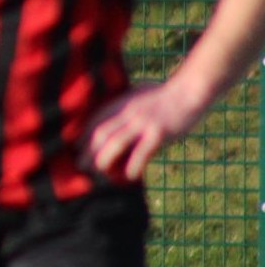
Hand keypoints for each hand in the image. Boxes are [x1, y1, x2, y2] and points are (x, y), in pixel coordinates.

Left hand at [84, 84, 202, 182]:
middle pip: (101, 134)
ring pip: (116, 143)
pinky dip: (133, 165)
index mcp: (122, 103)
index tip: (76, 148)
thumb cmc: (167, 94)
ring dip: (104, 159)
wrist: (190, 90)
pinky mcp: (159, 132)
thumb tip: (118, 120)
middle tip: (80, 166)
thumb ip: (127, 106)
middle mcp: (128, 112)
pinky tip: (129, 176)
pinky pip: (142, 151)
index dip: (83, 136)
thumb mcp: (139, 94)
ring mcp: (143, 122)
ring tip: (97, 173)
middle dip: (88, 151)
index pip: (96, 121)